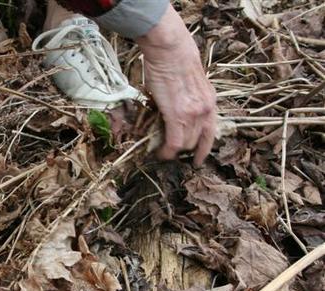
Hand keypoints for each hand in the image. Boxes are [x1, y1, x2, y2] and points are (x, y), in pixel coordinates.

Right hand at [135, 5, 216, 165]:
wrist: (171, 50)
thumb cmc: (176, 60)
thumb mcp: (190, 84)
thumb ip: (188, 101)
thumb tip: (176, 114)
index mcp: (210, 102)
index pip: (210, 134)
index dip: (203, 150)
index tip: (197, 159)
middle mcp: (206, 110)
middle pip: (195, 142)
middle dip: (183, 149)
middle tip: (169, 150)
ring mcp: (193, 114)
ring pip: (185, 144)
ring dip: (173, 150)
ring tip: (162, 150)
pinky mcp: (178, 115)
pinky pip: (174, 142)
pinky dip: (167, 151)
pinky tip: (161, 154)